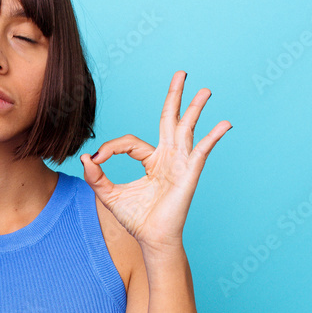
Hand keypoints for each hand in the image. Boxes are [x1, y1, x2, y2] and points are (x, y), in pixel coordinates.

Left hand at [79, 70, 230, 254]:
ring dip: (195, 109)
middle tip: (181, 73)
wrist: (152, 239)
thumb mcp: (109, 194)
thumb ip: (96, 177)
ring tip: (205, 90)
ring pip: (187, 129)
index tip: (97, 160)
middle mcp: (168, 157)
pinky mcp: (189, 173)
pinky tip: (225, 124)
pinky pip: (202, 150)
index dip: (111, 147)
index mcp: (151, 160)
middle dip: (175, 96)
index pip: (130, 142)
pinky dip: (213, 137)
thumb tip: (86, 157)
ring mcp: (180, 163)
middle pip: (170, 119)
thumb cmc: (136, 219)